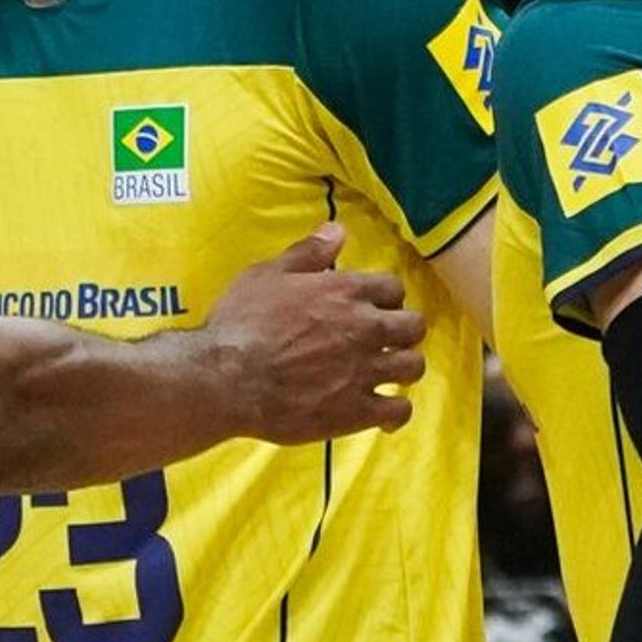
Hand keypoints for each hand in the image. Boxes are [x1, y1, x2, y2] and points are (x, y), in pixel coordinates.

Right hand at [195, 228, 427, 445]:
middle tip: (385, 340)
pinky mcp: (357, 411)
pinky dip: (396, 410)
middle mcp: (365, 329)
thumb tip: (338, 230)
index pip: (393, 288)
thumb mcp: (267, 274)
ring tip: (388, 372)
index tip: (373, 306)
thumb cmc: (241, 322)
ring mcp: (365, 371)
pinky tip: (384, 411)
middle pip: (413, 326)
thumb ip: (307, 253)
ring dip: (403, 366)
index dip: (385, 297)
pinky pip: (399, 411)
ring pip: (413, 366)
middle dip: (404, 330)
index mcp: (346, 291)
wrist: (227, 379)